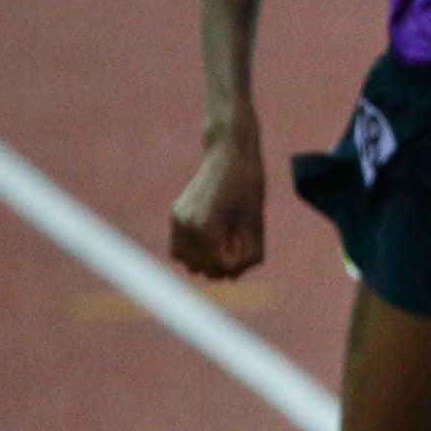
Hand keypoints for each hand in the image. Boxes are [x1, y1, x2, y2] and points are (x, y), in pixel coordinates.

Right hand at [169, 135, 265, 278]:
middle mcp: (186, 226)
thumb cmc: (248, 186)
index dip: (236, 264)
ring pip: (185, 260)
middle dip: (219, 264)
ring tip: (223, 242)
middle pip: (200, 268)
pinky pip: (178, 247)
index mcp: (206, 228)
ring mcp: (177, 220)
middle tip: (235, 243)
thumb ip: (249, 252)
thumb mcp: (256, 222)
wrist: (230, 153)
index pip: (219, 267)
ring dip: (203, 259)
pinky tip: (212, 237)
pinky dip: (193, 249)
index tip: (245, 248)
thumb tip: (233, 276)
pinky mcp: (175, 214)